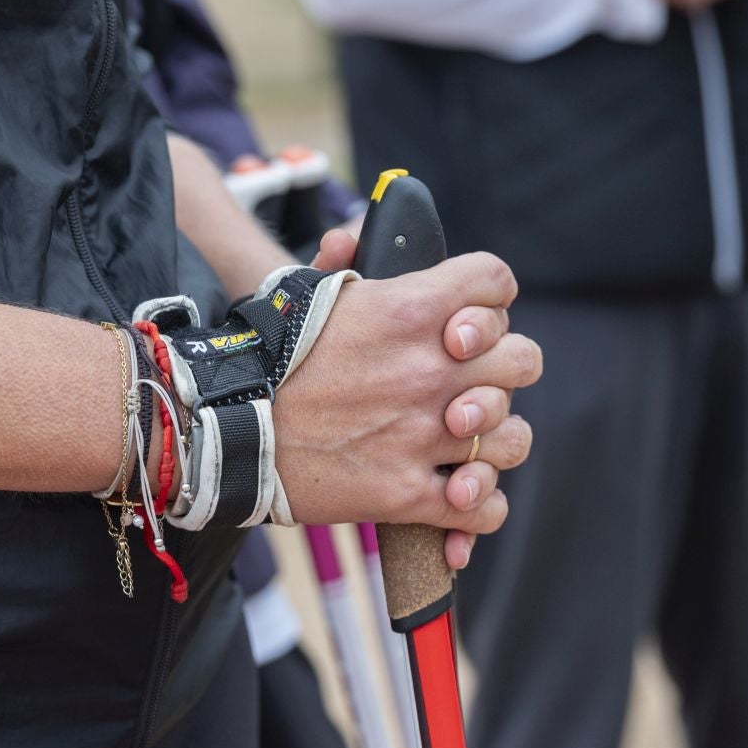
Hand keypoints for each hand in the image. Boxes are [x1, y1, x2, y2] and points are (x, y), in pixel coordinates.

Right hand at [274, 246, 540, 568]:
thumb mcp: (307, 291)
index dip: (490, 300)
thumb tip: (354, 239)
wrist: (224, 426)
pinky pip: (483, 508)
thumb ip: (345, 263)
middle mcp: (429, 370)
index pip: (496, 282)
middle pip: (523, 360)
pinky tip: (460, 497)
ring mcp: (423, 434)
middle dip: (503, 370)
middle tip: (470, 384)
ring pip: (513, 439)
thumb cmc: (266, 357)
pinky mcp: (408, 494)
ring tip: (467, 446)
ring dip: (496, 441)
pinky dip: (479, 507)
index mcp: (410, 309)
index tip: (468, 321)